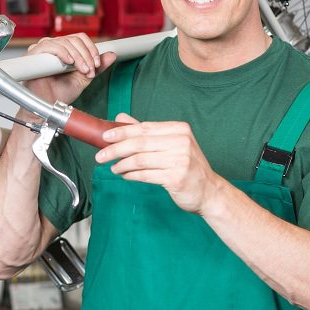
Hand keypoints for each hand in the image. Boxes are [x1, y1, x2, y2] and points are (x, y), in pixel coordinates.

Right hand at [24, 33, 115, 106]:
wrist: (49, 106)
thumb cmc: (61, 94)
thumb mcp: (84, 78)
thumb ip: (97, 67)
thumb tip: (112, 55)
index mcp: (64, 49)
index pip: (80, 38)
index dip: (91, 49)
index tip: (97, 64)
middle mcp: (53, 46)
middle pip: (74, 39)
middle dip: (87, 55)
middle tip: (90, 71)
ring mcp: (43, 49)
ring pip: (65, 42)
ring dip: (78, 56)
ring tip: (82, 71)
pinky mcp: (34, 54)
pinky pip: (50, 46)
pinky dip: (63, 52)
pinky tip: (69, 62)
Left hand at [94, 114, 222, 213]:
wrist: (208, 191)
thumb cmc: (187, 166)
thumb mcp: (171, 144)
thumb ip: (147, 131)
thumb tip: (120, 118)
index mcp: (179, 129)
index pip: (144, 128)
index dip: (121, 132)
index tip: (105, 137)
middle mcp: (181, 142)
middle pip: (139, 143)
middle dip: (116, 149)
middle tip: (100, 156)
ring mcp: (180, 160)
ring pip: (140, 160)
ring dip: (122, 164)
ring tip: (114, 168)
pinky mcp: (176, 178)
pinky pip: (145, 175)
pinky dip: (131, 175)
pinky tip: (125, 175)